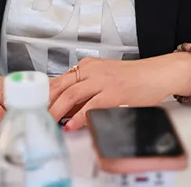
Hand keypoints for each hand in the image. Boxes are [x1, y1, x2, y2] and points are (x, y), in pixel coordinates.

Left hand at [48, 54, 190, 131]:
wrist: (157, 74)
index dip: (44, 93)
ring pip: (72, 94)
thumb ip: (86, 88)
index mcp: (89, 66)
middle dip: (46, 101)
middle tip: (35, 114)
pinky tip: (71, 125)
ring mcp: (103, 81)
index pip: (60, 79)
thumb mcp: (105, 77)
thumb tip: (65, 106)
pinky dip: (79, 117)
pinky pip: (91, 105)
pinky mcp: (114, 93)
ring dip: (57, 109)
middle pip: (61, 85)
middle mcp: (93, 71)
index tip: (33, 104)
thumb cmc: (133, 78)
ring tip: (48, 121)